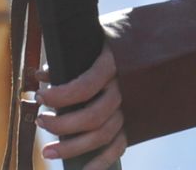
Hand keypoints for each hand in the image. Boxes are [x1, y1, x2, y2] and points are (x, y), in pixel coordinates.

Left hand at [38, 46, 125, 164]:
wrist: (154, 41)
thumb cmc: (115, 39)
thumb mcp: (93, 39)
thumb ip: (69, 57)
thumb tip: (41, 76)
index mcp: (113, 63)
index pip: (84, 87)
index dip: (59, 96)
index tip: (41, 97)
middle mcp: (124, 88)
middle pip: (93, 117)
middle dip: (61, 125)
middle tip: (40, 122)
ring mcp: (131, 108)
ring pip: (103, 136)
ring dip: (72, 148)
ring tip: (47, 151)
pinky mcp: (133, 122)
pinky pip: (119, 146)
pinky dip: (101, 162)